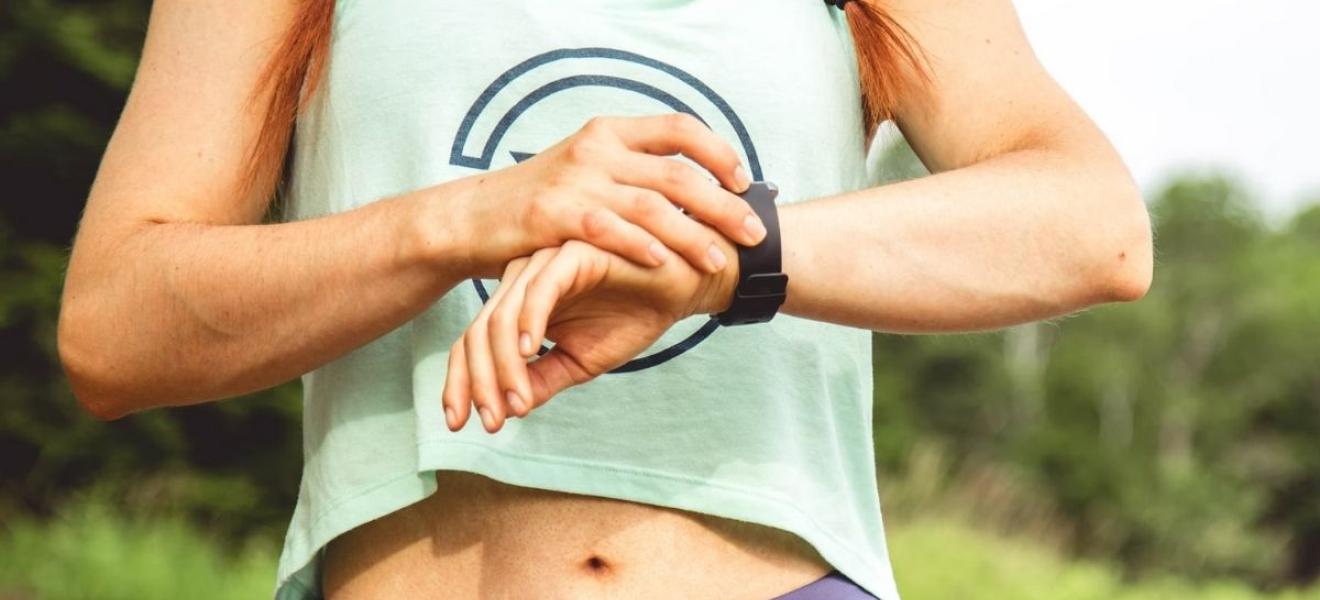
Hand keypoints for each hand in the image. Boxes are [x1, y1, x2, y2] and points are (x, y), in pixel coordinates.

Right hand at [427, 113, 766, 278]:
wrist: (471, 220)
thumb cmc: (540, 206)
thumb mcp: (587, 173)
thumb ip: (633, 174)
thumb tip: (695, 189)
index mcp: (610, 132)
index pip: (680, 129)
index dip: (719, 153)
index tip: (746, 182)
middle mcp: (597, 149)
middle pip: (678, 174)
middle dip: (723, 206)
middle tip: (755, 234)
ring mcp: (576, 180)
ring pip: (652, 206)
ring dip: (692, 235)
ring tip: (718, 261)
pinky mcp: (554, 214)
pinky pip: (608, 228)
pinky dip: (640, 245)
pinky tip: (664, 264)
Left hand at [442, 236, 739, 432]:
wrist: (684, 286)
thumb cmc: (633, 315)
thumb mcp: (581, 360)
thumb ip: (543, 378)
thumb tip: (507, 411)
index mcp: (521, 301)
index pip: (475, 341)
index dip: (462, 383)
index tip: (464, 424)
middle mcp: (524, 278)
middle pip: (480, 331)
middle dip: (479, 381)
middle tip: (492, 421)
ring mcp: (545, 261)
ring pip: (504, 314)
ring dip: (504, 365)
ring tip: (517, 402)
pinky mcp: (574, 251)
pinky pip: (541, 287)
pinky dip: (531, 321)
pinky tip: (532, 353)